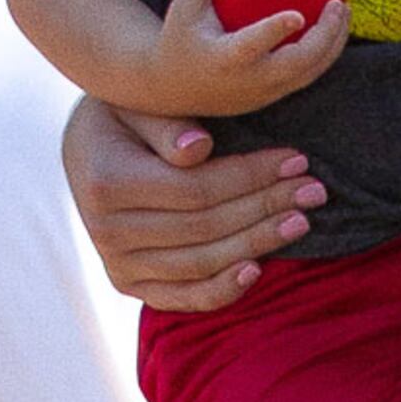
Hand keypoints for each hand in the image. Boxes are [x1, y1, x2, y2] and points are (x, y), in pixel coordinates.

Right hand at [59, 93, 325, 318]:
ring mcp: (117, 264)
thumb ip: (166, 125)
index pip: (196, 189)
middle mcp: (106, 231)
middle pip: (204, 228)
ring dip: (256, 243)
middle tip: (314, 191)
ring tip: (300, 221)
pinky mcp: (128, 285)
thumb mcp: (138, 103)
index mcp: (106, 182)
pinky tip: (258, 269)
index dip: (251, 177)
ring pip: (201, 263)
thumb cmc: (123, 114)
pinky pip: (183, 299)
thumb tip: (200, 149)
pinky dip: (222, 290)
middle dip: (265, 208)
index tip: (297, 160)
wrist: (86, 149)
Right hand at [155, 0, 361, 110]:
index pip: (252, 47)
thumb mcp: (184, 3)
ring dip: (332, 46)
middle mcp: (246, 81)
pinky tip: (335, 33)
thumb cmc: (180, 38)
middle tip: (338, 5)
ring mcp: (261, 93)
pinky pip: (305, 78)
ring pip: (307, 75)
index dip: (275, 32)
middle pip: (295, 65)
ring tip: (344, 14)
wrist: (171, 89)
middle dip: (324, 37)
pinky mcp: (270, 98)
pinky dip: (324, 57)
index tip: (298, 15)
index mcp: (223, 58)